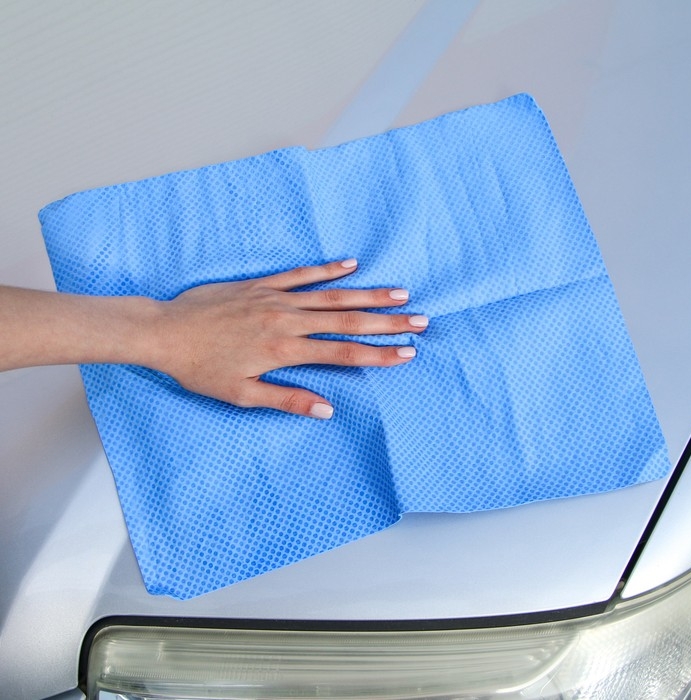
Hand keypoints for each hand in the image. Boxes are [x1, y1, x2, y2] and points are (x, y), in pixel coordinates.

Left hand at [154, 259, 427, 417]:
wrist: (164, 331)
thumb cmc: (200, 368)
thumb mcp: (241, 394)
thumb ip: (286, 399)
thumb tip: (327, 409)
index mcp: (285, 350)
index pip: (343, 353)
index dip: (378, 353)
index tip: (407, 352)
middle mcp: (287, 320)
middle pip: (346, 321)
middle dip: (386, 322)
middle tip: (419, 320)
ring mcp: (276, 299)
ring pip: (331, 295)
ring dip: (366, 295)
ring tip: (397, 294)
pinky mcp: (261, 285)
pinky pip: (300, 275)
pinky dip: (326, 270)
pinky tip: (350, 265)